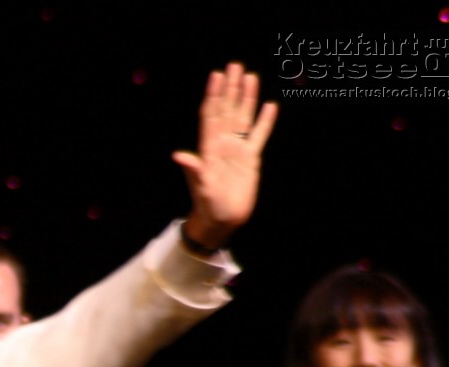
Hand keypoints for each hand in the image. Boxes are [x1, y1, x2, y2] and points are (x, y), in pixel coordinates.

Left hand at [174, 62, 278, 249]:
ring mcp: (237, 149)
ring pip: (243, 117)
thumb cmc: (207, 205)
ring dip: (246, 97)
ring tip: (251, 77)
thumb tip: (178, 155)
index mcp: (209, 147)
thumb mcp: (200, 187)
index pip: (212, 114)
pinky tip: (269, 106)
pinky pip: (259, 135)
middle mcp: (222, 143)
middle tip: (235, 65)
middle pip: (228, 109)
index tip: (217, 75)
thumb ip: (193, 169)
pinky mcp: (250, 158)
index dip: (214, 95)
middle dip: (231, 88)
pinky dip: (265, 121)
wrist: (222, 219)